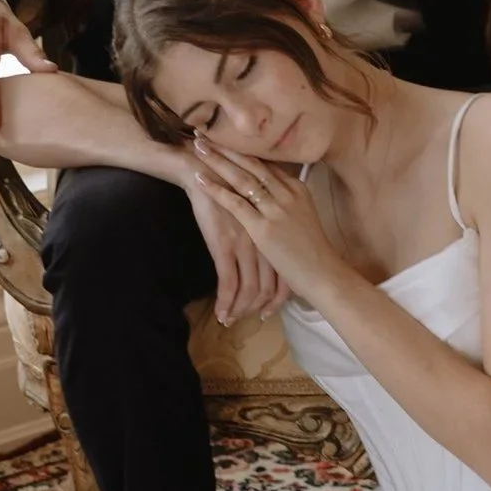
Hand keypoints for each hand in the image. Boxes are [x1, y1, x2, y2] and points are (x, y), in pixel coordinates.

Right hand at [184, 151, 293, 322]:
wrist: (204, 171)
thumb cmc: (228, 187)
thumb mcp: (256, 206)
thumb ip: (266, 227)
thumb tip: (270, 252)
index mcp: (276, 232)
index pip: (286, 274)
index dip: (282, 297)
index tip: (273, 308)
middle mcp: (265, 241)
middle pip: (270, 287)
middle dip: (263, 307)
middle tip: (256, 317)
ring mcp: (246, 246)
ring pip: (249, 289)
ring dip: (241, 309)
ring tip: (233, 319)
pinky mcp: (224, 247)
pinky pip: (228, 284)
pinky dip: (225, 303)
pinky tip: (220, 314)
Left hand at [190, 142, 352, 310]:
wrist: (323, 274)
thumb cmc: (313, 252)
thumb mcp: (303, 218)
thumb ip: (288, 203)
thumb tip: (271, 196)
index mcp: (298, 188)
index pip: (266, 163)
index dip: (244, 149)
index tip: (226, 137)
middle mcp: (287, 193)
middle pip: (252, 164)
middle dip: (227, 147)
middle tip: (206, 132)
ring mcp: (276, 209)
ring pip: (242, 178)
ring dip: (217, 160)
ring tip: (199, 146)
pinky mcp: (263, 227)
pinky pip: (235, 203)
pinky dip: (216, 188)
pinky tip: (200, 178)